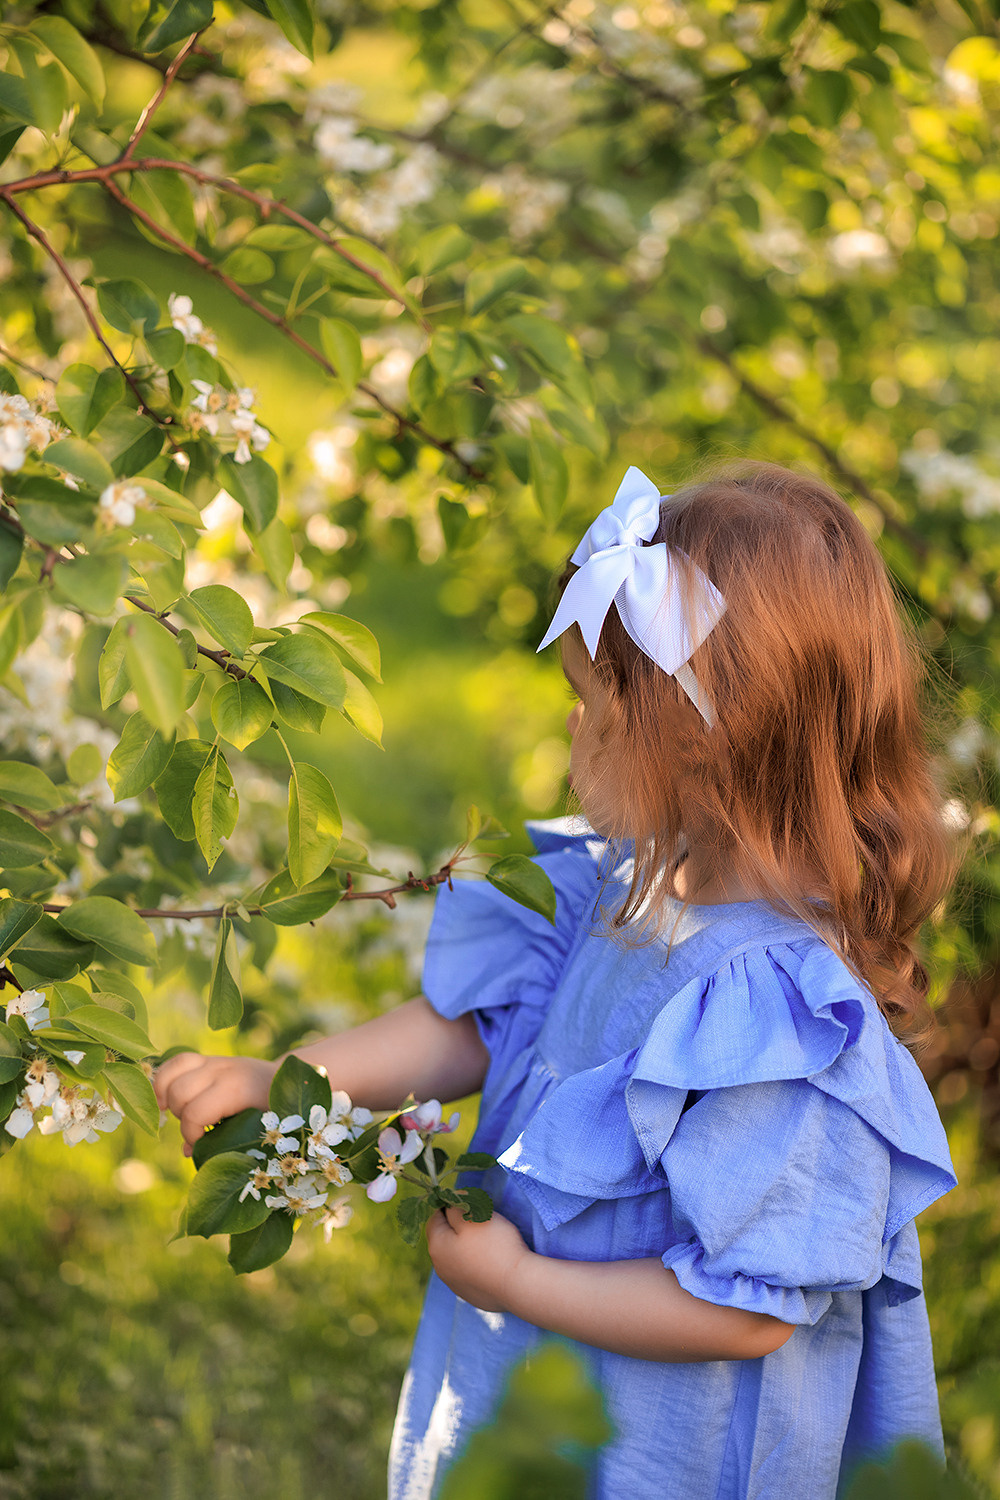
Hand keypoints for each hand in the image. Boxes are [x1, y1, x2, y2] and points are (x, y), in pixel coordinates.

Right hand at [154, 1052, 277, 1156]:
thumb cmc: (274, 1110)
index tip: (202, 1144)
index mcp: (237, 1089)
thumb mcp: (255, 1129)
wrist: (286, 1080)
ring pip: (170, 1074)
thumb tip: (188, 1151)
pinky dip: (164, 1080)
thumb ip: (224, 1142)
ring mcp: (213, 1061)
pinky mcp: (207, 1059)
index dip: (191, 1135)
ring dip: (168, 1098)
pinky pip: (175, 1063)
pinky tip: (164, 1099)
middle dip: (180, 1117)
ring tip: (179, 1113)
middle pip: (179, 1093)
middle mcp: (222, 1070)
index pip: (195, 1113)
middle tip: (196, 1129)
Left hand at [425, 1205, 531, 1313]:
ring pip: (456, 1257)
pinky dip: (476, 1264)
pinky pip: (468, 1272)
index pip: (434, 1218)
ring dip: (466, 1247)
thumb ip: (457, 1205)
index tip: (468, 1204)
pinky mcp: (470, 1295)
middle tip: (480, 1221)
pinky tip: (492, 1262)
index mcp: (437, 1247)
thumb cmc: (494, 1245)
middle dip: (457, 1227)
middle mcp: (440, 1268)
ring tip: (488, 1242)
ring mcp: (455, 1284)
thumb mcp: (474, 1215)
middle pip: (444, 1239)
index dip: (450, 1207)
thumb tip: (450, 1201)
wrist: (517, 1284)